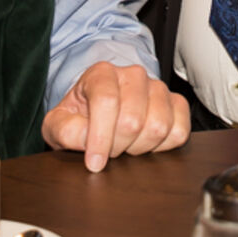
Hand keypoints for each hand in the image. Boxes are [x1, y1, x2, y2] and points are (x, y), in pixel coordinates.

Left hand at [42, 62, 189, 171]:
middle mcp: (133, 75)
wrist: (97, 111)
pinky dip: (162, 147)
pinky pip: (179, 132)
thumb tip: (87, 139)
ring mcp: (158, 88)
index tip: (94, 162)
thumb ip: (65, 130)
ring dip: (139, 148)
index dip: (100, 138)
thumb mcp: (57, 124)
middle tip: (108, 150)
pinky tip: (144, 144)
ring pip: (159, 126)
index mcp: (102, 73)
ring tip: (125, 146)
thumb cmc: (78, 117)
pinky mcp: (177, 103)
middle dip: (118, 146)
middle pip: (133, 120)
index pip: (107, 102)